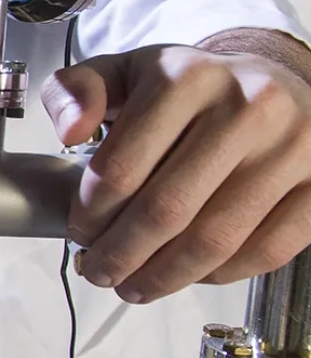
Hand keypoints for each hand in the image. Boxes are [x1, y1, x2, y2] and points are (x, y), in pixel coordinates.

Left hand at [42, 43, 310, 302]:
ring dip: (166, 275)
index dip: (90, 215)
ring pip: (216, 239)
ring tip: (136, 285)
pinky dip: (221, 274)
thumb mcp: (124, 72)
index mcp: (186, 78)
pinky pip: (267, 249)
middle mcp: (247, 107)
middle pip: (167, 210)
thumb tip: (69, 129)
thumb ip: (76, 91)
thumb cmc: (190, 87)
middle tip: (100, 272)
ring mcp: (294, 146)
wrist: (273, 82)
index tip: (79, 235)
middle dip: (122, 254)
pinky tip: (190, 275)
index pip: (121, 168)